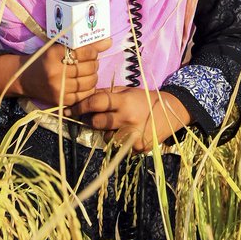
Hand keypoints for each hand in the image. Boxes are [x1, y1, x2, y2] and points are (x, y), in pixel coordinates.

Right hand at [0, 38, 110, 106]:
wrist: (25, 78)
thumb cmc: (45, 59)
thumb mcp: (59, 47)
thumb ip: (84, 45)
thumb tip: (109, 41)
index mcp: (53, 54)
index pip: (83, 51)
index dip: (93, 51)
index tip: (92, 52)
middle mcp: (55, 72)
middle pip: (89, 67)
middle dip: (94, 64)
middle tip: (91, 62)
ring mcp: (58, 88)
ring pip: (89, 82)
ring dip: (93, 76)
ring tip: (88, 72)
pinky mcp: (61, 100)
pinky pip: (85, 95)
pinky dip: (88, 88)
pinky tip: (83, 83)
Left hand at [67, 87, 191, 152]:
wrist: (172, 111)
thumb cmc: (145, 99)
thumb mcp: (127, 91)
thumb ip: (107, 94)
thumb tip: (83, 98)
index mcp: (124, 101)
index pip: (95, 103)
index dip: (79, 106)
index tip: (68, 110)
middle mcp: (127, 119)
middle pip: (97, 123)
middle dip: (93, 120)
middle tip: (97, 117)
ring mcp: (133, 136)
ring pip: (106, 137)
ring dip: (108, 132)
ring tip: (120, 125)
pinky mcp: (138, 148)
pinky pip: (119, 147)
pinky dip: (120, 141)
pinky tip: (129, 133)